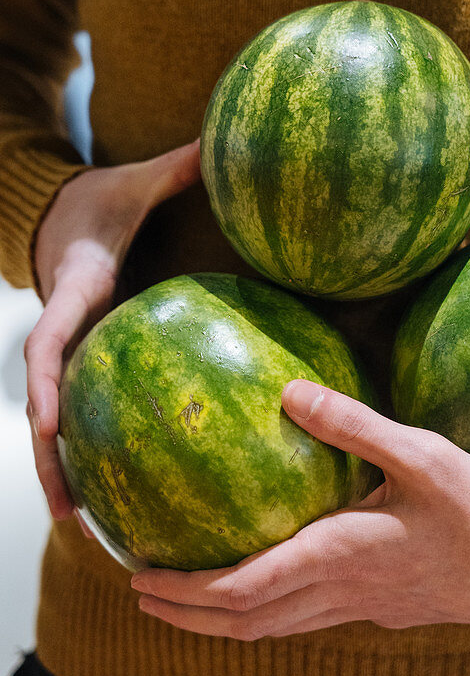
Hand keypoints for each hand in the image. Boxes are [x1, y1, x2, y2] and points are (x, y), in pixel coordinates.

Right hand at [25, 140, 201, 520]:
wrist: (57, 212)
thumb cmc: (98, 200)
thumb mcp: (133, 184)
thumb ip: (173, 171)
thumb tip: (219, 148)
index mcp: (72, 293)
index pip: (48, 343)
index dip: (43, 384)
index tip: (46, 424)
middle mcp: (61, 329)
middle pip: (42, 403)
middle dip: (47, 457)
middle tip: (68, 509)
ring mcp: (67, 351)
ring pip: (54, 422)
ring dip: (63, 471)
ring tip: (85, 527)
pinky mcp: (81, 361)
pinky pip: (81, 410)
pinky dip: (88, 451)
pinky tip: (116, 493)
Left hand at [130, 381, 469, 635]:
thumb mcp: (421, 454)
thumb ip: (354, 425)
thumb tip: (291, 392)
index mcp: (338, 554)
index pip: (240, 590)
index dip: (185, 590)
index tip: (142, 578)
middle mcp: (338, 592)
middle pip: (243, 623)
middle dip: (186, 613)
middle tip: (143, 593)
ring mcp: (358, 608)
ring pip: (271, 630)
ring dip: (220, 621)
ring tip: (186, 598)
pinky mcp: (377, 609)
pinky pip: (301, 622)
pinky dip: (262, 614)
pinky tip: (263, 587)